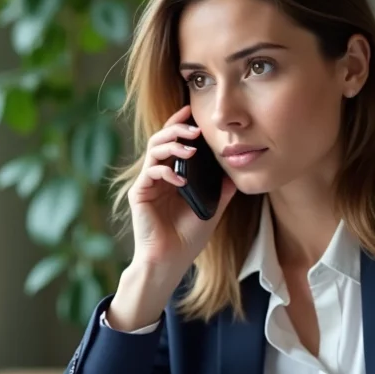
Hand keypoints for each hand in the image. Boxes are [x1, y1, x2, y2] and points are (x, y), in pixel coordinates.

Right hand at [108, 105, 236, 327]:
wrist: (170, 261)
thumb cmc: (188, 238)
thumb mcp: (212, 208)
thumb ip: (221, 189)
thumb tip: (235, 169)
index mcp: (173, 175)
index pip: (175, 142)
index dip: (181, 124)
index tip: (193, 112)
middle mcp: (158, 175)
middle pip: (161, 139)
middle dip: (177, 129)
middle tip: (195, 128)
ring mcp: (148, 183)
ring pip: (154, 150)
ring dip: (172, 145)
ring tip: (191, 149)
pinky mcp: (139, 194)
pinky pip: (150, 173)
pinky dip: (166, 172)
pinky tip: (181, 181)